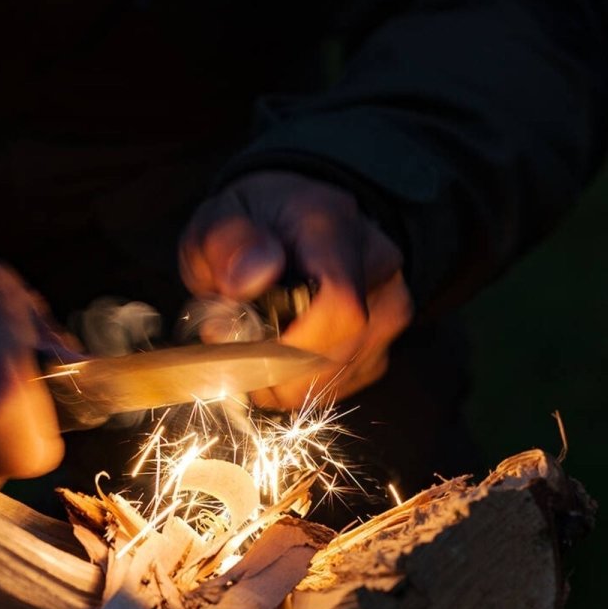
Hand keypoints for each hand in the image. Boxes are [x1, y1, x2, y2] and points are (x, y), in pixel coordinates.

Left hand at [179, 171, 412, 408]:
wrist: (294, 224)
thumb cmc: (253, 225)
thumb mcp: (218, 218)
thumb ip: (224, 244)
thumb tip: (249, 278)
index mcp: (336, 229)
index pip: (339, 306)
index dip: (290, 348)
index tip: (245, 352)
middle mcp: (377, 269)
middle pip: (336, 355)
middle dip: (273, 369)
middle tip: (236, 348)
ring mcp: (388, 310)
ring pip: (333, 380)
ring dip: (282, 381)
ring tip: (257, 345)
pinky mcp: (381, 346)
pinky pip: (336, 390)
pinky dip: (298, 385)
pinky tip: (282, 354)